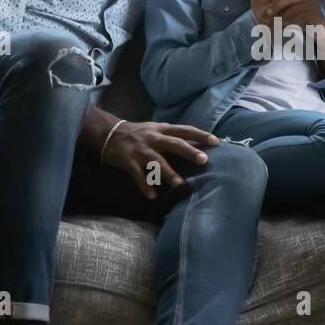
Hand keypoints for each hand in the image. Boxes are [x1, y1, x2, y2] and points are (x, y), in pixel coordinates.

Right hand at [101, 121, 219, 199]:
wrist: (108, 132)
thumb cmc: (138, 133)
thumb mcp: (156, 130)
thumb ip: (172, 136)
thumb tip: (197, 145)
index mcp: (162, 129)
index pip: (184, 130)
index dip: (200, 135)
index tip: (216, 142)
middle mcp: (153, 137)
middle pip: (174, 144)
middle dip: (189, 151)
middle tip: (203, 160)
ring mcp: (140, 149)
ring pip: (157, 161)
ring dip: (168, 174)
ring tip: (180, 185)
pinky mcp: (128, 161)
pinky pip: (137, 175)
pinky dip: (145, 185)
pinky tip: (152, 195)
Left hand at [275, 0, 324, 30]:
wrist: (319, 29)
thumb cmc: (303, 18)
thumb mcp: (294, 8)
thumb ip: (285, 2)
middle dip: (277, 4)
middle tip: (268, 12)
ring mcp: (312, 5)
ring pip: (294, 6)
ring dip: (281, 14)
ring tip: (274, 20)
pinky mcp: (314, 14)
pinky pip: (299, 15)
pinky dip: (289, 19)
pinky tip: (283, 24)